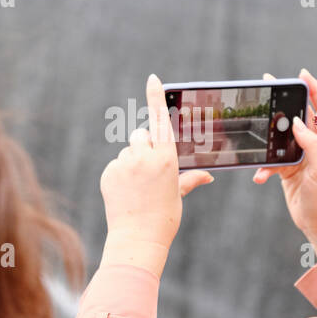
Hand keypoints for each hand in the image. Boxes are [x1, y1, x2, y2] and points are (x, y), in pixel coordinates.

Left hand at [99, 74, 213, 275]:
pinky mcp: (108, 173)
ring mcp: (123, 164)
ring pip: (127, 151)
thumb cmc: (164, 218)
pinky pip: (115, 165)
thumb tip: (208, 176)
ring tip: (138, 187)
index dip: (156, 97)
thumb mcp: (178, 196)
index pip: (160, 120)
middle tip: (149, 169)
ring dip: (132, 161)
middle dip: (144, 146)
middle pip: (140, 135)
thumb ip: (190, 180)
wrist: (137, 239)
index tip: (152, 77)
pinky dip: (120, 174)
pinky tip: (126, 193)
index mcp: (166, 158)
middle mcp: (144, 157)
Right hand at [253, 68, 316, 260]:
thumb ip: (311, 144)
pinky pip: (272, 162)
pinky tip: (260, 177)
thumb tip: (294, 122)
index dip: (314, 91)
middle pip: (299, 118)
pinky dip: (264, 168)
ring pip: (281, 140)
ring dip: (267, 142)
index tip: (301, 75)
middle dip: (283, 105)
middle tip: (268, 89)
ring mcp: (302, 157)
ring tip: (254, 135)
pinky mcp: (288, 171)